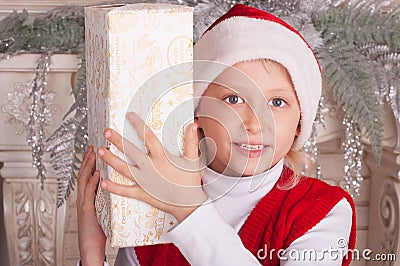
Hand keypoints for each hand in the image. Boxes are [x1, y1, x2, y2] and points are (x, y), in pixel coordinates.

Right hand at [77, 146, 105, 265]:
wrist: (91, 246)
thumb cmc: (98, 229)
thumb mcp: (102, 209)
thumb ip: (105, 197)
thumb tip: (114, 187)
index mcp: (88, 196)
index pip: (87, 175)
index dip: (89, 162)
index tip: (94, 150)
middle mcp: (83, 197)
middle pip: (83, 174)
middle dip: (87, 159)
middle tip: (92, 146)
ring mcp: (84, 203)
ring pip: (84, 181)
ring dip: (88, 166)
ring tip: (94, 154)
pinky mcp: (87, 210)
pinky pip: (89, 193)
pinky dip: (92, 182)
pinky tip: (96, 174)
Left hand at [98, 112, 206, 222]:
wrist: (189, 205)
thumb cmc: (190, 181)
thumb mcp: (193, 160)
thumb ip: (191, 141)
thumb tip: (194, 124)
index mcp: (162, 158)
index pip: (148, 137)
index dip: (139, 125)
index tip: (130, 116)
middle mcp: (150, 168)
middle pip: (131, 151)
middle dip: (118, 141)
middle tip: (106, 132)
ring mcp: (144, 181)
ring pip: (124, 169)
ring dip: (111, 160)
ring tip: (100, 151)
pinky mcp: (142, 193)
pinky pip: (125, 191)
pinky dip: (114, 188)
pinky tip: (103, 183)